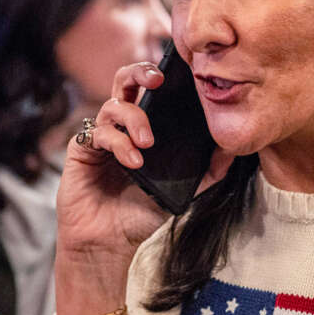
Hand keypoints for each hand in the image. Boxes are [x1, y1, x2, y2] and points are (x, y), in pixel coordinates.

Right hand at [53, 61, 228, 314]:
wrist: (108, 243)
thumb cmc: (140, 215)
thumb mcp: (182, 193)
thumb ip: (207, 173)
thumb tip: (232, 149)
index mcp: (142, 128)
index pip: (150, 91)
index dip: (161, 74)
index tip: (181, 71)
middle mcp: (119, 126)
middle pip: (125, 81)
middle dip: (140, 73)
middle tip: (158, 81)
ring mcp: (99, 135)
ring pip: (113, 105)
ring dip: (134, 120)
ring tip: (148, 144)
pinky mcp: (81, 150)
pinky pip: (98, 133)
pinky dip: (118, 143)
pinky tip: (134, 161)